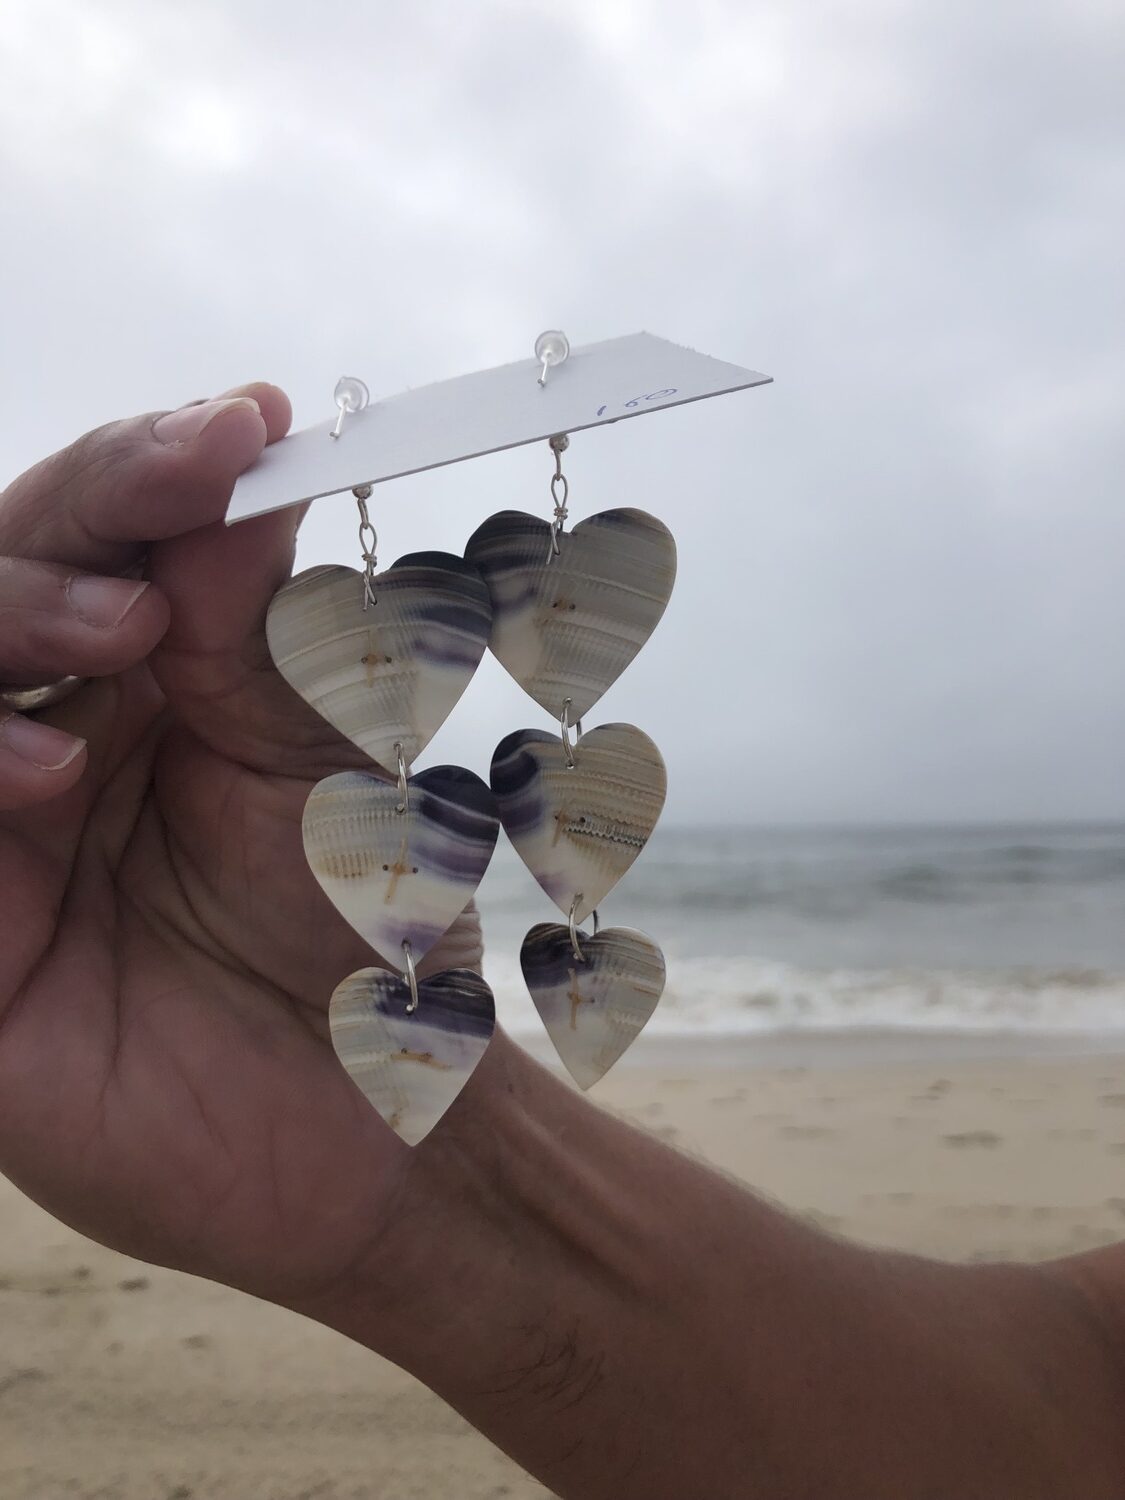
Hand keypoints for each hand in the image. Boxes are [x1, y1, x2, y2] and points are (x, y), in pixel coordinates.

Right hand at [0, 388, 480, 1304]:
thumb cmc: (362, 925)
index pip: (91, 534)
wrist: (376, 1109)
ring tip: (121, 631)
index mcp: (135, 677)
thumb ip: (260, 620)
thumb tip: (242, 443)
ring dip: (3, 617)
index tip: (241, 426)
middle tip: (168, 536)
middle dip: (67, 531)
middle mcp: (40, 733)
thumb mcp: (323, 753)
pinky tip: (48, 769)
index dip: (143, 469)